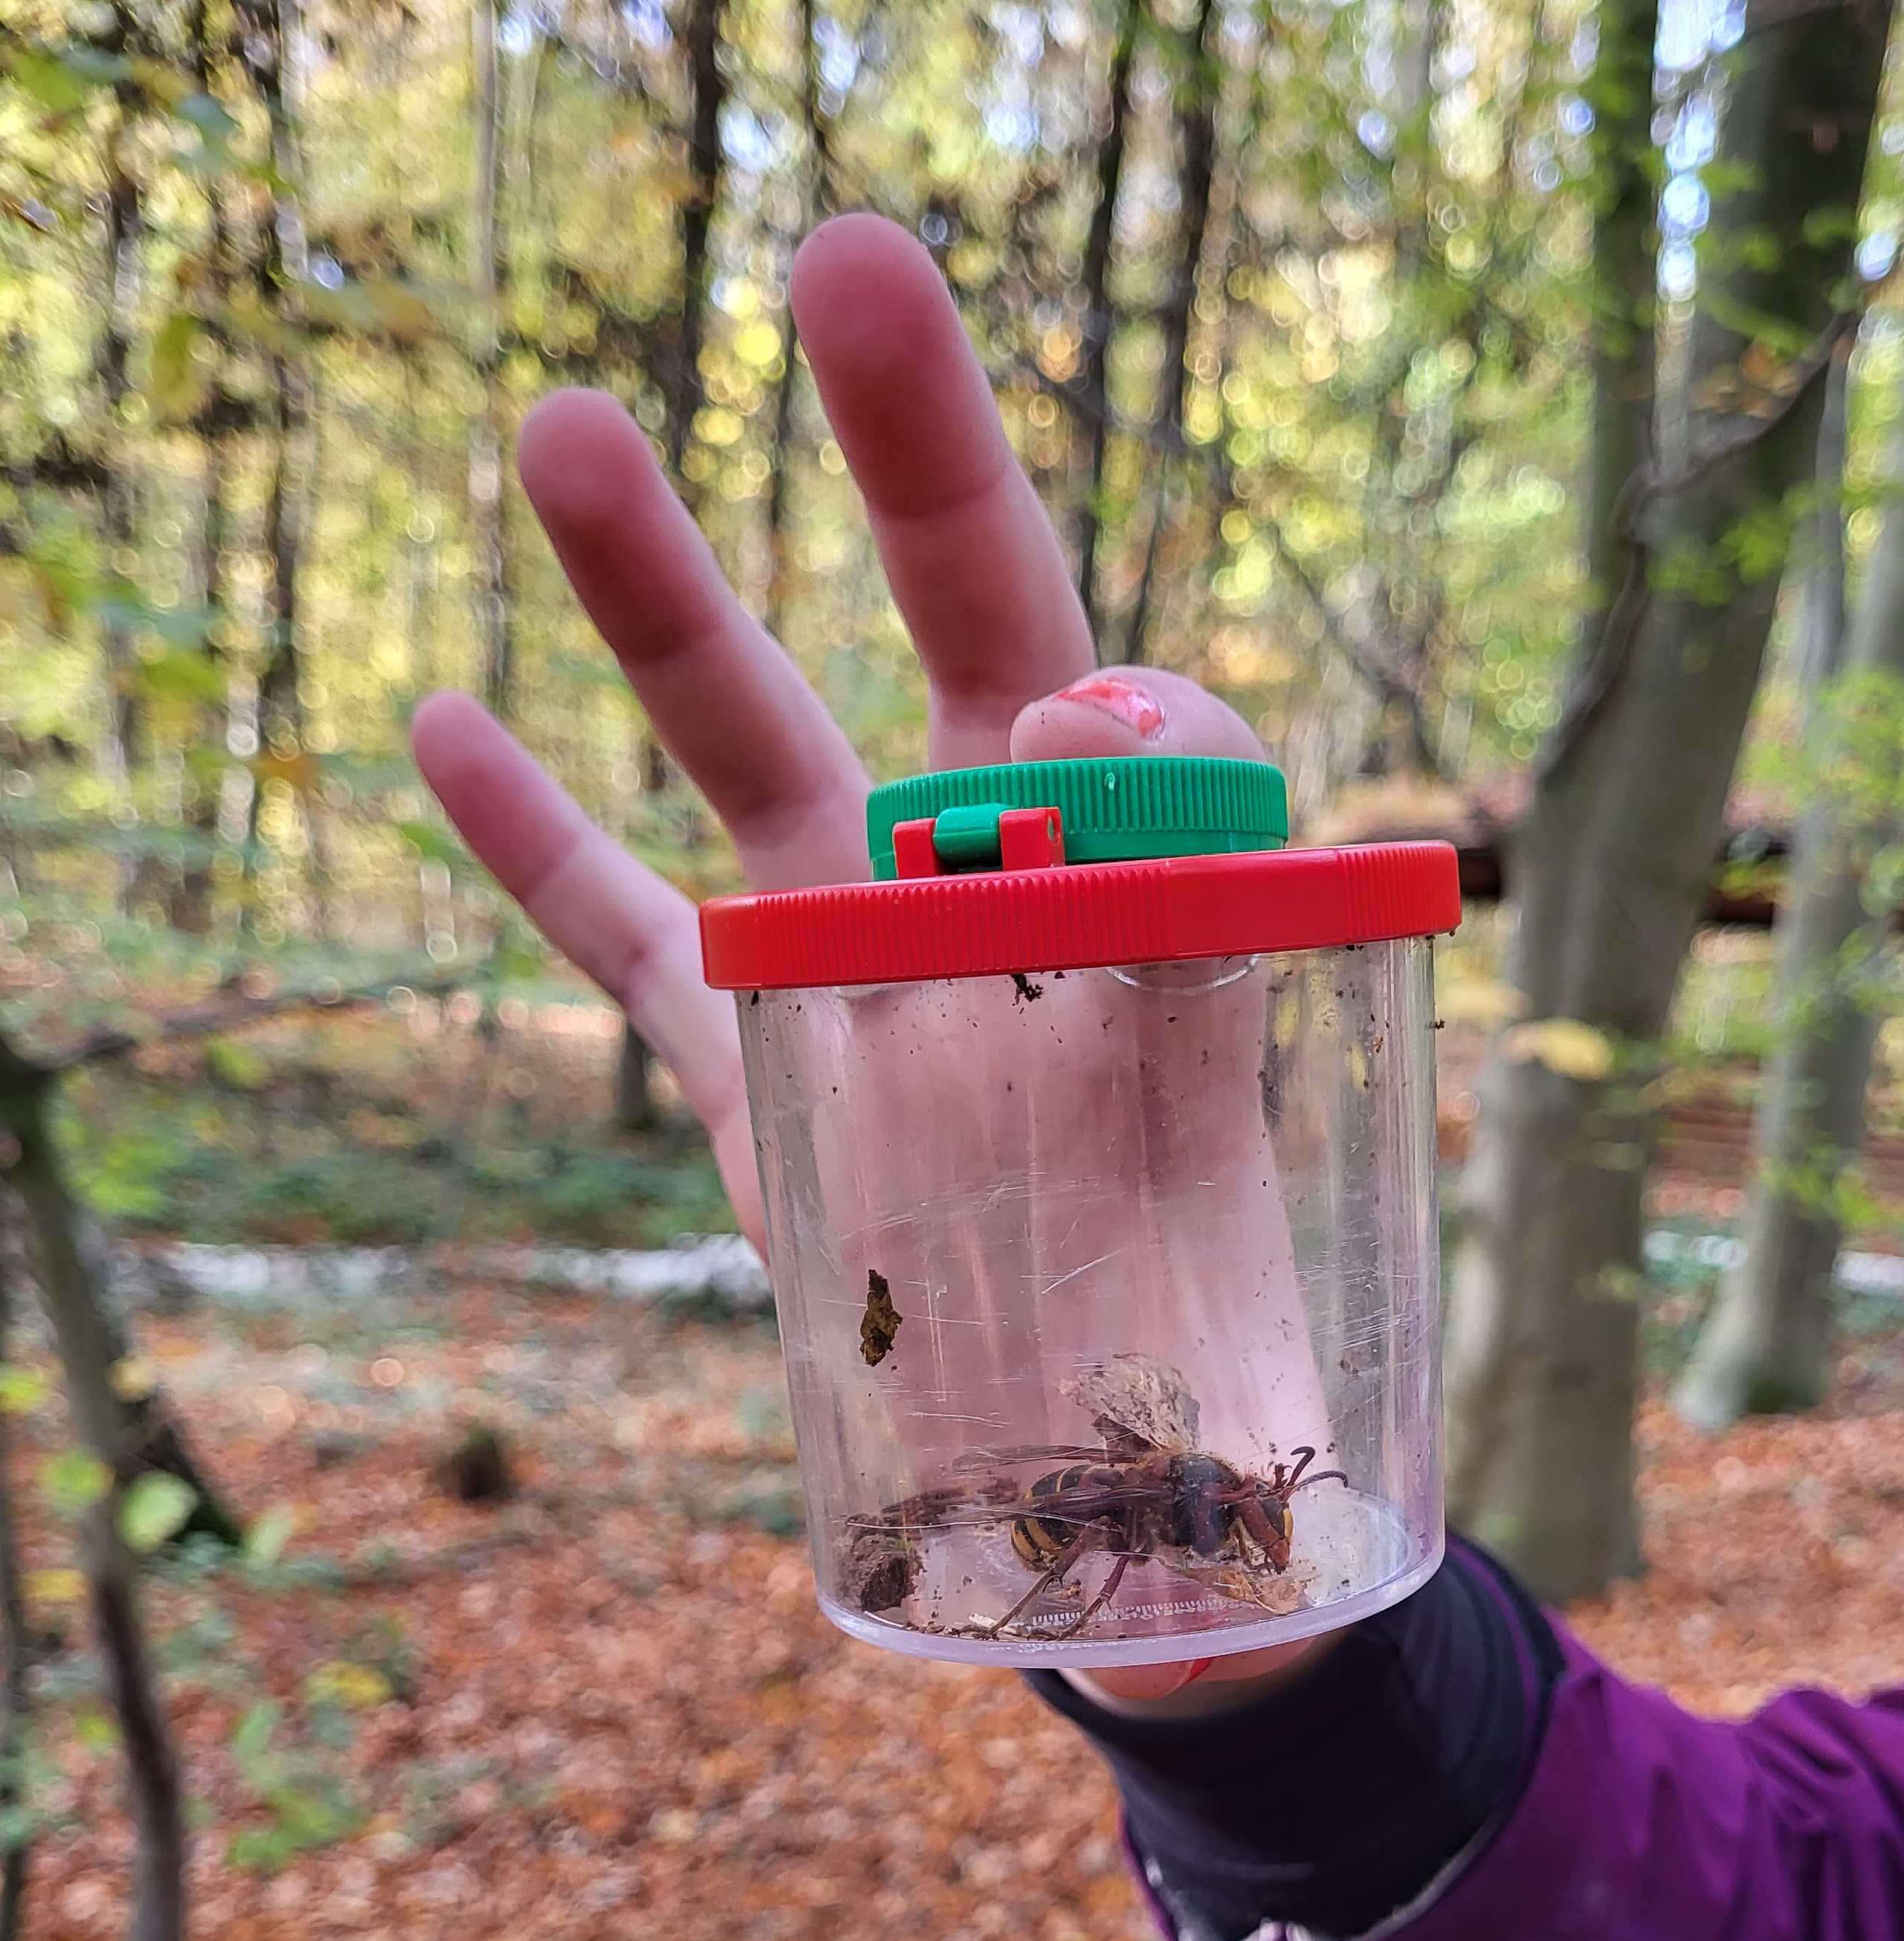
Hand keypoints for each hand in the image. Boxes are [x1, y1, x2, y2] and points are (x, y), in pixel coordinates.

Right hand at [412, 211, 1310, 1703]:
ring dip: (659, 598)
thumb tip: (1097, 716)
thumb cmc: (1216, 1322)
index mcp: (1158, 905)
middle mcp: (1009, 901)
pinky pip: (623, 940)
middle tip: (851, 263)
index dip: (1118, 711)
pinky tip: (435, 718)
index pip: (1142, 724)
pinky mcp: (752, 1072)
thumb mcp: (1253, 1107)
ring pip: (754, 750)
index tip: (1078, 733)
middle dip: (913, 452)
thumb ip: (1210, 912)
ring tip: (561, 424)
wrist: (1117, 1498)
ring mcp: (865, 973)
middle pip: (955, 626)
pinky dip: (532, 844)